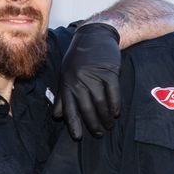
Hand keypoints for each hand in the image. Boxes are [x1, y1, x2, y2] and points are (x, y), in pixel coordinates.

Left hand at [51, 22, 121, 139]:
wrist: (94, 36)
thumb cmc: (79, 58)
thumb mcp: (66, 75)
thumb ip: (63, 96)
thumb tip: (58, 116)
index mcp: (67, 83)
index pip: (69, 108)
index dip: (74, 124)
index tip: (79, 137)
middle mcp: (79, 80)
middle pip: (87, 109)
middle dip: (93, 124)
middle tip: (100, 134)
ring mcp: (94, 75)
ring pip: (101, 103)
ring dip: (106, 117)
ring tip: (109, 125)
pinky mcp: (109, 71)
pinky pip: (113, 93)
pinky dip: (115, 105)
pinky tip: (116, 113)